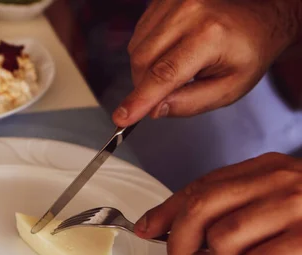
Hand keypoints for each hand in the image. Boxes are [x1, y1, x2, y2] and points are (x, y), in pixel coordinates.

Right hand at [113, 0, 301, 125]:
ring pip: (136, 48)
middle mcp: (189, 12)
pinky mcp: (164, 0)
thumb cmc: (247, 52)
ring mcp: (174, 2)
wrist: (259, 17)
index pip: (163, 75)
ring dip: (146, 69)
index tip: (121, 118)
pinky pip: (140, 34)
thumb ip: (190, 103)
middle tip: (164, 94)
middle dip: (145, 86)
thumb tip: (155, 109)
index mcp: (209, 36)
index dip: (139, 100)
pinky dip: (148, 51)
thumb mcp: (229, 89)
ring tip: (174, 69)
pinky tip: (169, 52)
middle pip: (143, 61)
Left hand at [135, 153, 301, 254]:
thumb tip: (195, 245)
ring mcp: (294, 208)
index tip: (146, 228)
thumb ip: (238, 214)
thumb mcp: (281, 203)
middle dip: (179, 242)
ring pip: (223, 240)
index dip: (166, 211)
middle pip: (200, 207)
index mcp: (267, 170)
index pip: (201, 186)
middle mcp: (277, 182)